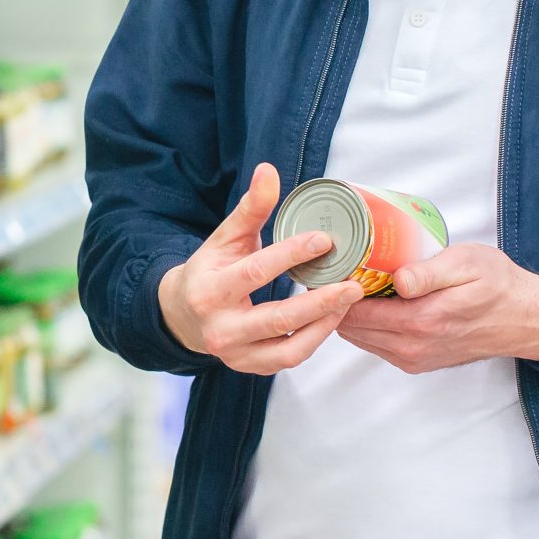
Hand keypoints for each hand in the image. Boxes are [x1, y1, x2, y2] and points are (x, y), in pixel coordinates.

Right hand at [159, 163, 364, 373]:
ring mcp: (236, 354)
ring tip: (348, 301)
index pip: (256, 272)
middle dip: (321, 302)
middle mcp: (220, 329)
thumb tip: (269, 170)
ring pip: (290, 348)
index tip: (325, 240)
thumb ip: (250, 208)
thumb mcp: (225, 237)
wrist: (184, 316)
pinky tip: (333, 317)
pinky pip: (290, 358)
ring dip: (324, 325)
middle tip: (354, 284)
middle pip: (278, 318)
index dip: (292, 255)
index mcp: (209, 291)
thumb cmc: (210, 270)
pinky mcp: (251, 367)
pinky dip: (315, 339)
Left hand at [335, 243, 538, 373]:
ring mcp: (413, 358)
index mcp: (420, 321)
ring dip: (350, 315)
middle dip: (338, 302)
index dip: (337, 288)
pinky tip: (374, 302)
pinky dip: (368, 326)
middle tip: (338, 271)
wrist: (525, 319)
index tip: (334, 265)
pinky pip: (377, 345)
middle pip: (351, 328)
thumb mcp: (467, 265)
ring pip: (360, 338)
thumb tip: (398, 279)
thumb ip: (429, 273)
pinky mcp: (417, 362)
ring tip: (354, 283)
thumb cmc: (498, 285)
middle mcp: (412, 347)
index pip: (355, 312)